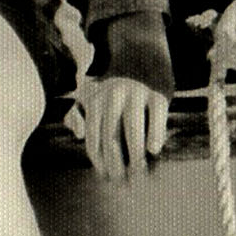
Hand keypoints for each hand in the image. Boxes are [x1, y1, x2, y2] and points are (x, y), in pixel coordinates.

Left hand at [78, 12, 174, 181]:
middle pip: (112, 138)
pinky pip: (156, 117)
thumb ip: (77, 114)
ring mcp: (137, 93)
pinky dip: (155, 135)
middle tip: (123, 182)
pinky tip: (154, 151)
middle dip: (116, 163)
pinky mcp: (159, 93)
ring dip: (135, 156)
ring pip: (133, 129)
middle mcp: (114, 96)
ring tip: (139, 173)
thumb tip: (79, 134)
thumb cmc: (114, 84)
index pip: (94, 138)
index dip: (99, 161)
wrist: (141, 52)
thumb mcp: (90, 93)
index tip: (107, 177)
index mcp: (96, 100)